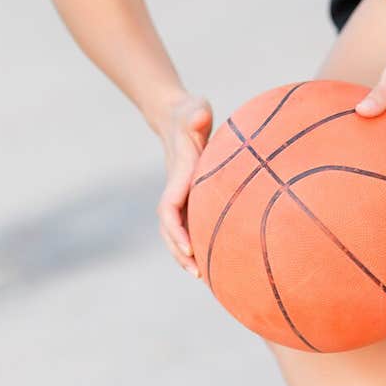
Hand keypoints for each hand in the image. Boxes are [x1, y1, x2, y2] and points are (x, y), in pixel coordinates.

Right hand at [156, 92, 212, 277]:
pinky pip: (189, 224)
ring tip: (203, 275)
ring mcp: (181, 195)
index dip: (176, 230)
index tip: (189, 248)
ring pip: (178, 230)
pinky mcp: (189, 196)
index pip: (170, 208)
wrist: (178, 116)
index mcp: (178, 175)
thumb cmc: (190, 114)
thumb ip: (196, 115)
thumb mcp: (194, 109)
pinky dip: (196, 242)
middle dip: (179, 251)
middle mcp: (176, 189)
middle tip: (197, 272)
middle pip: (170, 228)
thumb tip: (198, 118)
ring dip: (186, 253)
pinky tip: (215, 257)